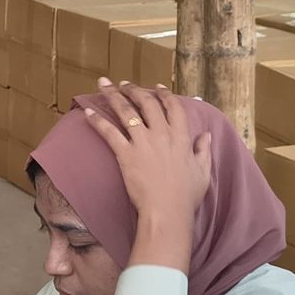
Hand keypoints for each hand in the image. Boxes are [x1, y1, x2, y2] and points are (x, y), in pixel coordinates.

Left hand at [84, 80, 211, 236]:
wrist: (167, 210)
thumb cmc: (186, 196)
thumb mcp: (202, 171)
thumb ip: (203, 150)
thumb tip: (206, 135)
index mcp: (181, 138)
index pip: (173, 108)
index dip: (165, 94)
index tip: (158, 86)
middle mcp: (162, 134)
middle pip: (147, 104)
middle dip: (135, 90)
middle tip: (124, 83)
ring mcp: (142, 142)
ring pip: (126, 112)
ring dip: (114, 96)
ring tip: (104, 85)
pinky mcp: (126, 154)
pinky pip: (109, 133)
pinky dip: (98, 121)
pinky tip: (88, 112)